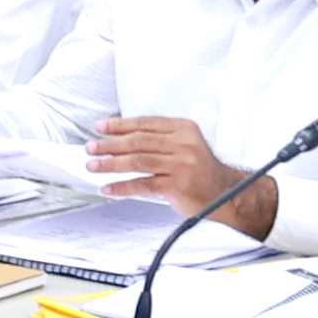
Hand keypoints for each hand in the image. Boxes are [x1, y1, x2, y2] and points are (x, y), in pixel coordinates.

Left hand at [85, 115, 260, 228]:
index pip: (145, 123)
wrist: (226, 194)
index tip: (100, 127)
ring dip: (111, 164)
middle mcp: (184, 144)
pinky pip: (143, 184)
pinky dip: (122, 187)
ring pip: (138, 161)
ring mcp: (182, 165)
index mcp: (184, 129)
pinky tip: (107, 189)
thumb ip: (159, 140)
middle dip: (110, 144)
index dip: (120, 125)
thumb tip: (119, 139)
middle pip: (138, 141)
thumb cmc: (199, 171)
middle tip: (91, 147)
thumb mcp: (185, 146)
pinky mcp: (178, 185)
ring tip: (93, 166)